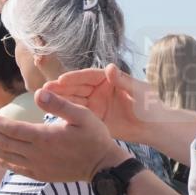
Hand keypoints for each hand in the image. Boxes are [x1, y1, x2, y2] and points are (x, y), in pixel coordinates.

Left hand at [0, 89, 130, 182]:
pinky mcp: (38, 174)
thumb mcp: (82, 115)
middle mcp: (36, 153)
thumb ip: (59, 104)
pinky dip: (0, 160)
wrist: (103, 167)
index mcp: (44, 137)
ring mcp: (36, 166)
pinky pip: (14, 167)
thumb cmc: (94, 137)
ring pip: (5, 155)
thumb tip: (39, 92)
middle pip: (3, 142)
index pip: (11, 128)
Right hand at [40, 64, 156, 144]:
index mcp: (107, 79)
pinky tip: (52, 113)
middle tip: (45, 89)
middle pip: (76, 87)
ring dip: (58, 99)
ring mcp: (93, 104)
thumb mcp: (139, 91)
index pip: (88, 76)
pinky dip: (64, 113)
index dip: (75, 78)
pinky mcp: (91, 118)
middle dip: (60, 88)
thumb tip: (109, 67)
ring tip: (42, 99)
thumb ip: (123, 80)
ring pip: (73, 100)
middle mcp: (97, 90)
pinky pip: (75, 114)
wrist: (153, 127)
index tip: (62, 79)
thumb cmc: (150, 105)